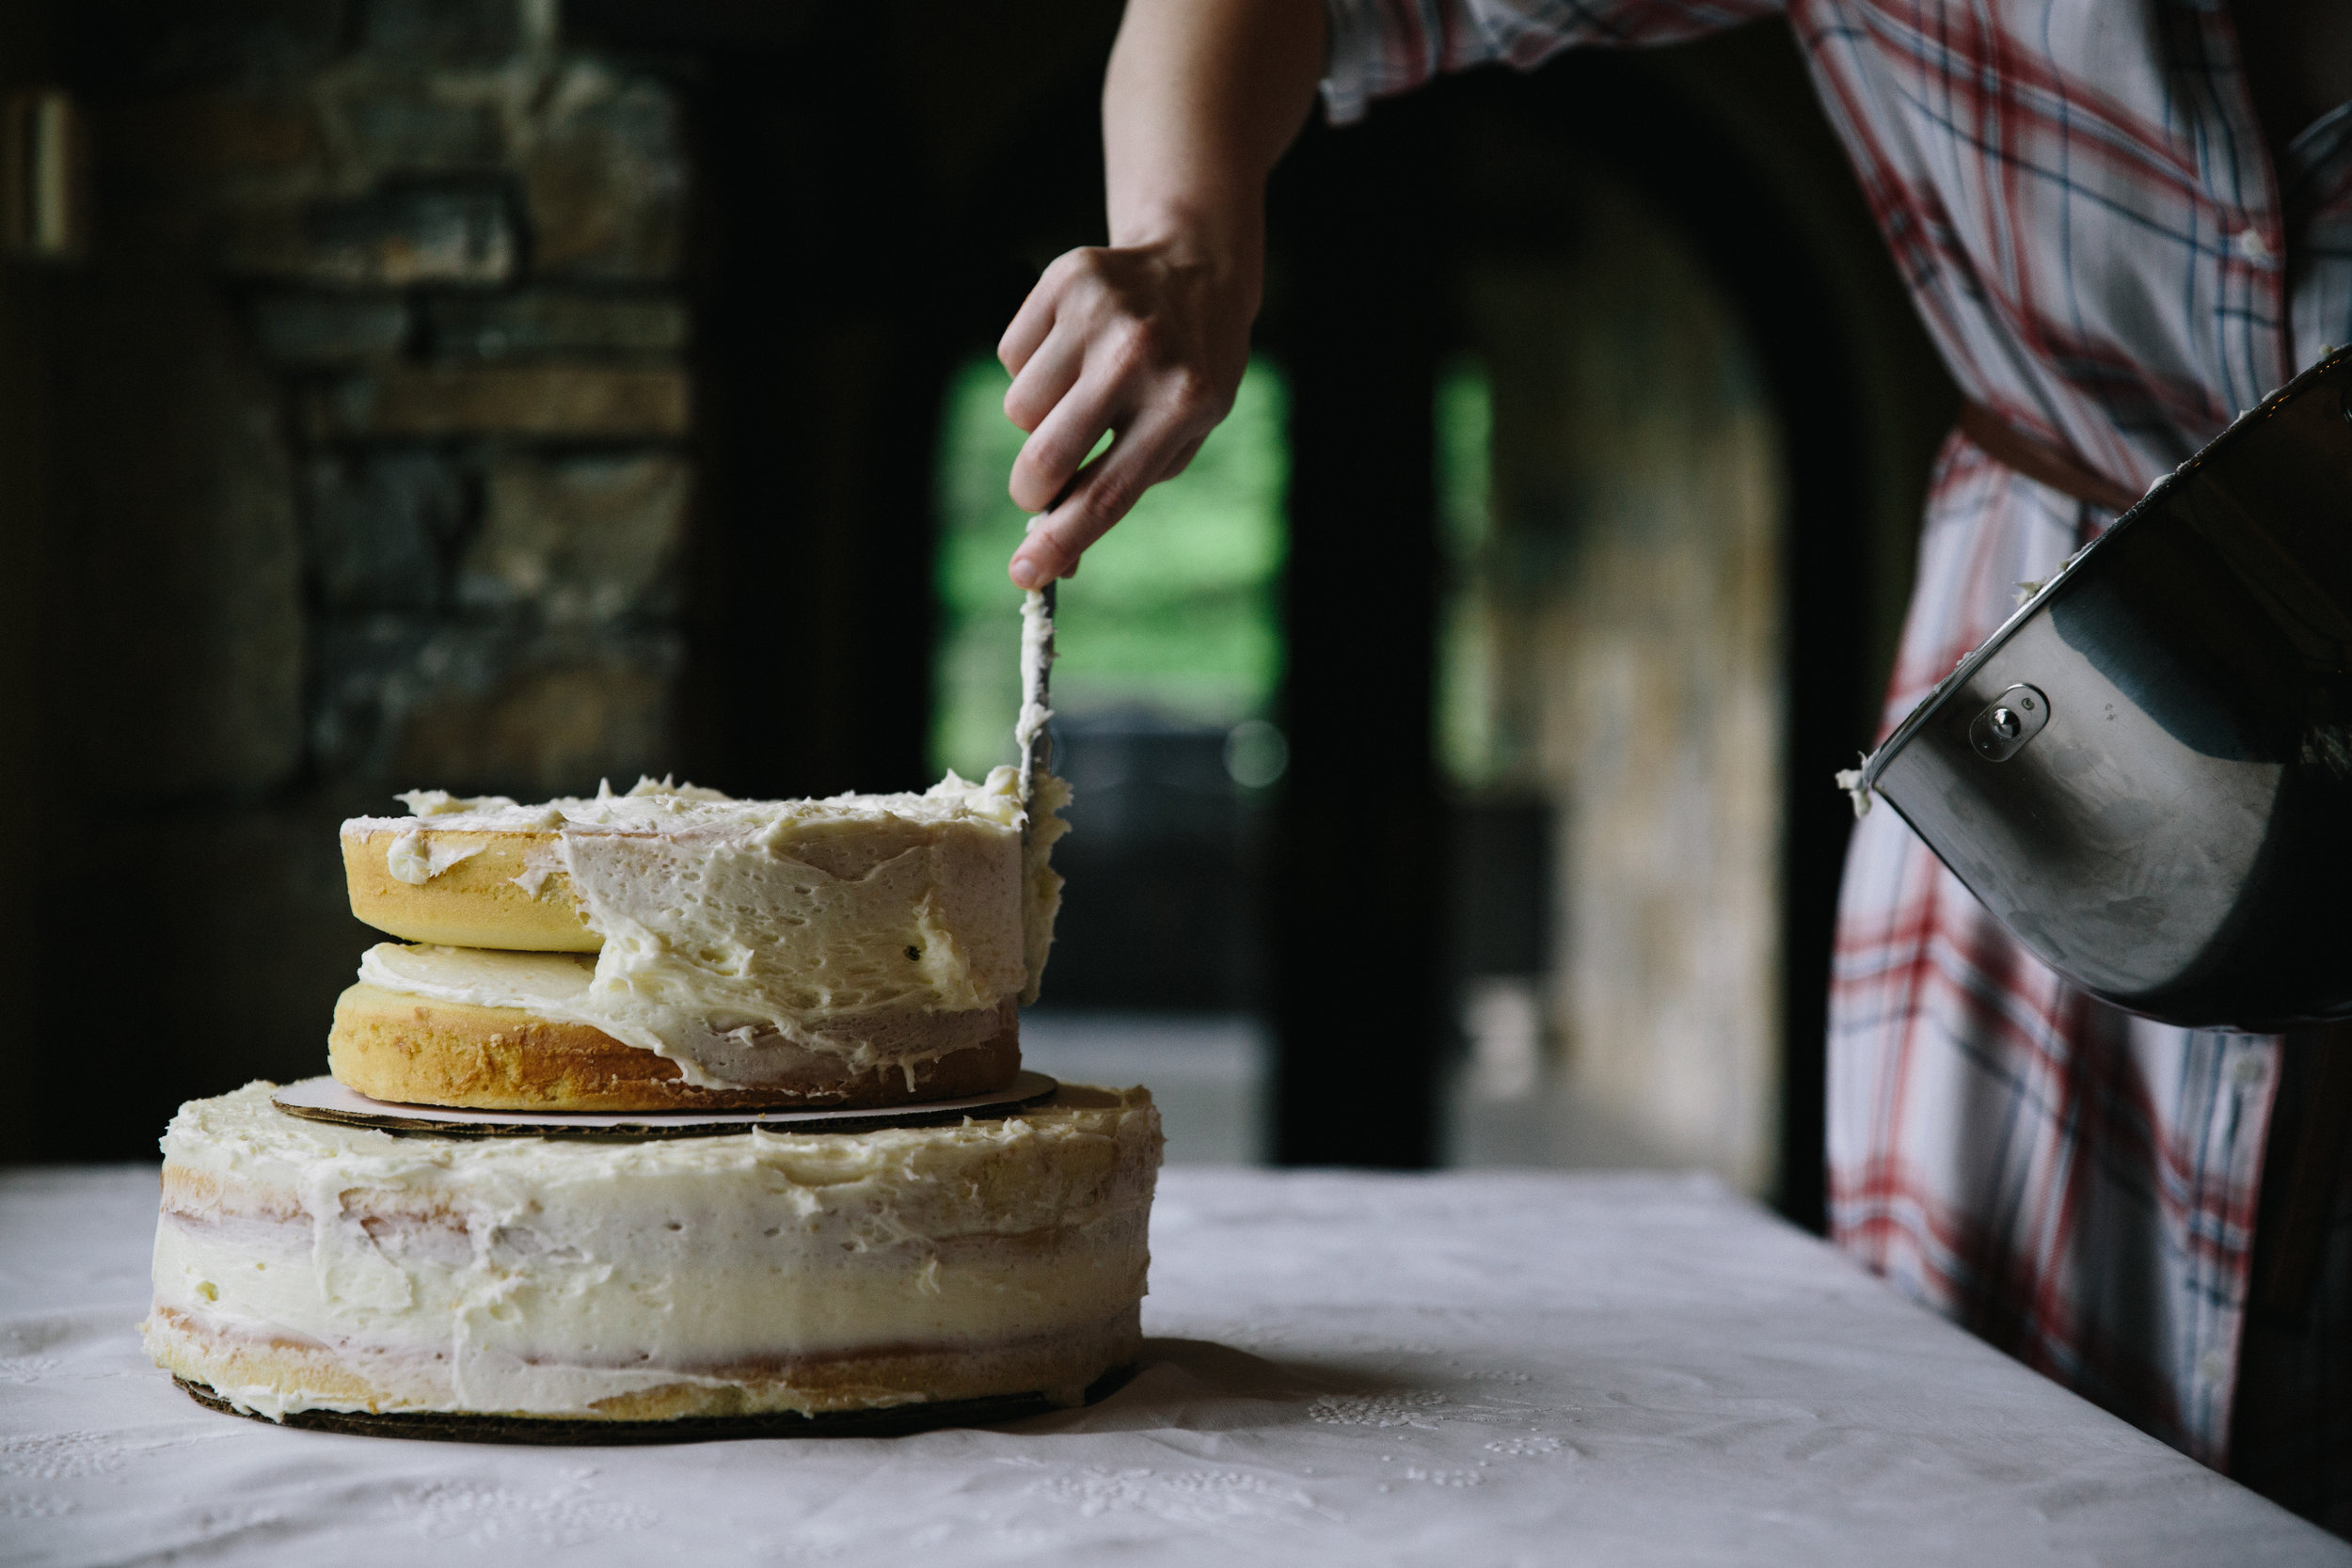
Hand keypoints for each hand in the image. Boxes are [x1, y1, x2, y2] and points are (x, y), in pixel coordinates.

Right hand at [998, 235, 1256, 588]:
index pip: (1107, 492)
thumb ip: (1118, 492)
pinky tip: (1073, 348)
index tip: (1025, 576)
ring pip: (1019, 409)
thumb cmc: (1185, 375)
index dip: (1061, 541)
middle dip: (1032, 490)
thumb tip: (1051, 563)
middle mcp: (1141, 356)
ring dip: (1038, 419)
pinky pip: (1011, 357)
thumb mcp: (1179, 436)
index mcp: (1183, 405)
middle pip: (1046, 457)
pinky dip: (1032, 366)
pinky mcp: (1065, 279)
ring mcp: (1101, 312)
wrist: (1197, 268)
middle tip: (1043, 488)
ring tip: (1080, 391)